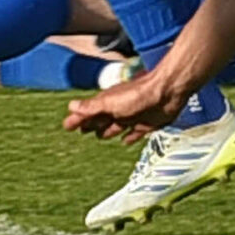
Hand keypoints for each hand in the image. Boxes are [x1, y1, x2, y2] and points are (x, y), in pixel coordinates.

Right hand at [61, 65, 187, 143]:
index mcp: (108, 103)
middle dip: (90, 124)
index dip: (77, 119)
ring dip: (107, 131)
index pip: (88, 113)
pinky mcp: (146, 124)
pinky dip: (129, 138)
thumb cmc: (139, 95)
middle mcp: (118, 109)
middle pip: (101, 119)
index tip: (67, 126)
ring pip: (115, 126)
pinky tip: (125, 141)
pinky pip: (134, 133)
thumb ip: (92, 106)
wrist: (167, 92)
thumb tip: (70, 106)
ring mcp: (132, 116)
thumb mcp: (111, 103)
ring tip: (99, 136)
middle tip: (81, 130)